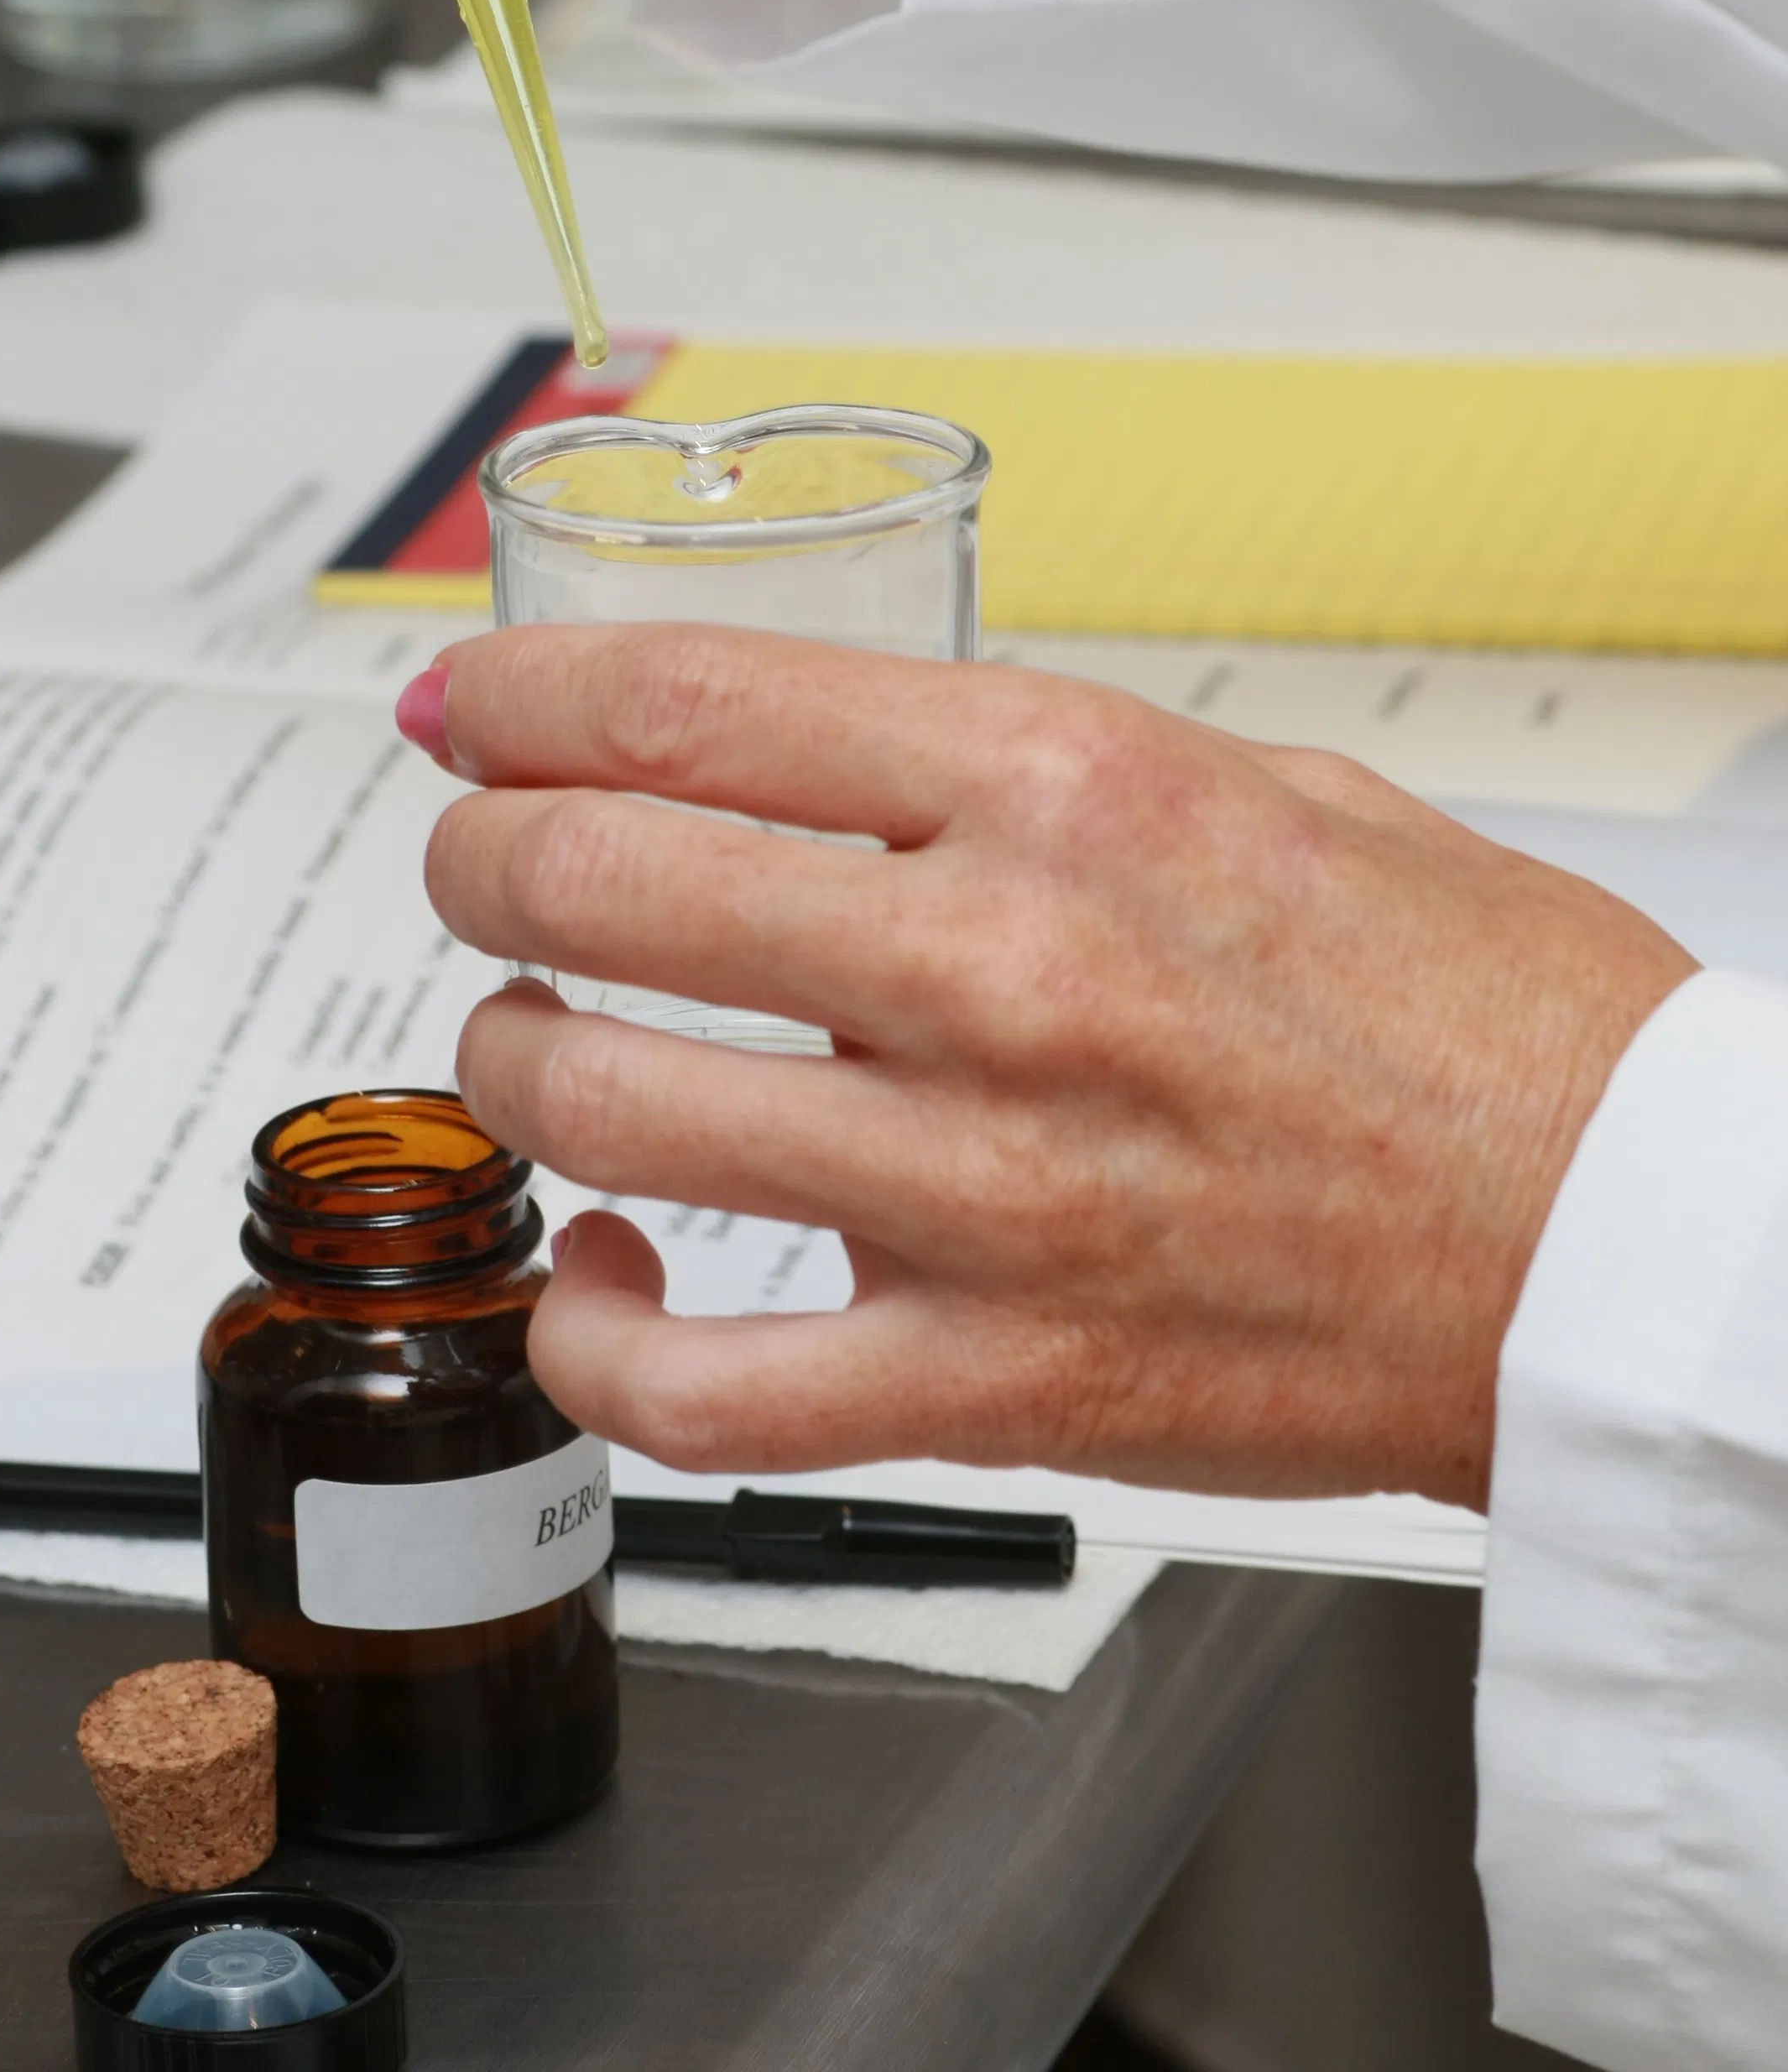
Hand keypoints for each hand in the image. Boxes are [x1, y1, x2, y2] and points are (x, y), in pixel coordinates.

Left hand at [412, 626, 1696, 1511]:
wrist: (1623, 1242)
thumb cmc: (1476, 1014)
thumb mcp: (1257, 787)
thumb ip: (1022, 769)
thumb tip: (814, 748)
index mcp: (1070, 789)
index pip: (689, 700)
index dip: (519, 692)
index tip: (461, 704)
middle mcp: (1002, 972)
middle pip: (599, 876)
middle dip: (484, 853)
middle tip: (481, 857)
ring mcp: (986, 1191)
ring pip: (605, 1102)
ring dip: (515, 1058)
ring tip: (535, 1038)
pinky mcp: (998, 1382)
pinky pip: (697, 1392)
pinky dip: (594, 1333)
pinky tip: (600, 1268)